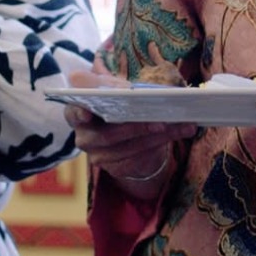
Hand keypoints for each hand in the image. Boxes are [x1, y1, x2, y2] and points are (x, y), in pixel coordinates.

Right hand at [64, 65, 197, 195]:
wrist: (129, 137)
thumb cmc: (121, 106)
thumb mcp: (118, 92)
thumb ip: (118, 88)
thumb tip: (130, 89)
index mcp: (78, 110)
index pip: (73, 111)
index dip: (79, 113)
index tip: (88, 113)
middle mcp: (83, 135)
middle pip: (107, 134)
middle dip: (136, 127)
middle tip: (161, 120)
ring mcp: (96, 154)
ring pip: (127, 148)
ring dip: (157, 136)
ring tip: (181, 125)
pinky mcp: (113, 167)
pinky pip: (138, 157)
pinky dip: (161, 143)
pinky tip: (179, 132)